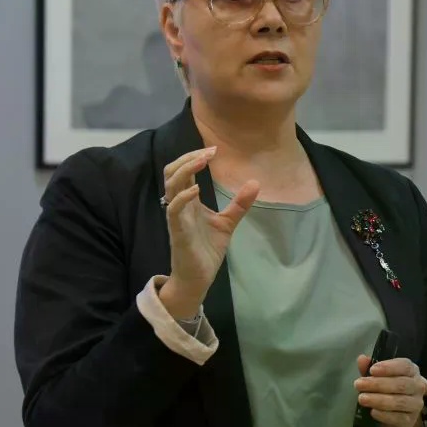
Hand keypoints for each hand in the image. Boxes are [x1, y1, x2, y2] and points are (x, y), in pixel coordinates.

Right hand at [159, 147, 259, 317]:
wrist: (198, 277)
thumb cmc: (207, 249)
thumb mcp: (228, 222)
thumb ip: (239, 204)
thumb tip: (255, 183)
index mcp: (188, 201)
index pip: (184, 171)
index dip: (194, 157)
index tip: (214, 149)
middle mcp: (179, 205)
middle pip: (172, 172)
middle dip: (188, 158)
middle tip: (209, 151)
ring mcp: (176, 217)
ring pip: (171, 186)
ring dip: (185, 170)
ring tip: (202, 160)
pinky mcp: (177, 232)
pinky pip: (173, 210)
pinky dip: (183, 197)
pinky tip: (196, 189)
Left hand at [354, 355, 426, 426]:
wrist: (397, 417)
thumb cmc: (388, 391)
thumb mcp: (379, 377)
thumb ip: (370, 368)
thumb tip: (362, 359)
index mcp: (411, 371)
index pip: (405, 366)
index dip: (389, 367)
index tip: (372, 370)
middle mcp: (417, 386)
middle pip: (401, 384)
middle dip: (378, 384)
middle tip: (359, 384)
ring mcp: (415, 404)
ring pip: (399, 401)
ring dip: (378, 399)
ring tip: (361, 398)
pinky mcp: (410, 421)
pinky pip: (398, 418)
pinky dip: (384, 415)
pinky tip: (372, 412)